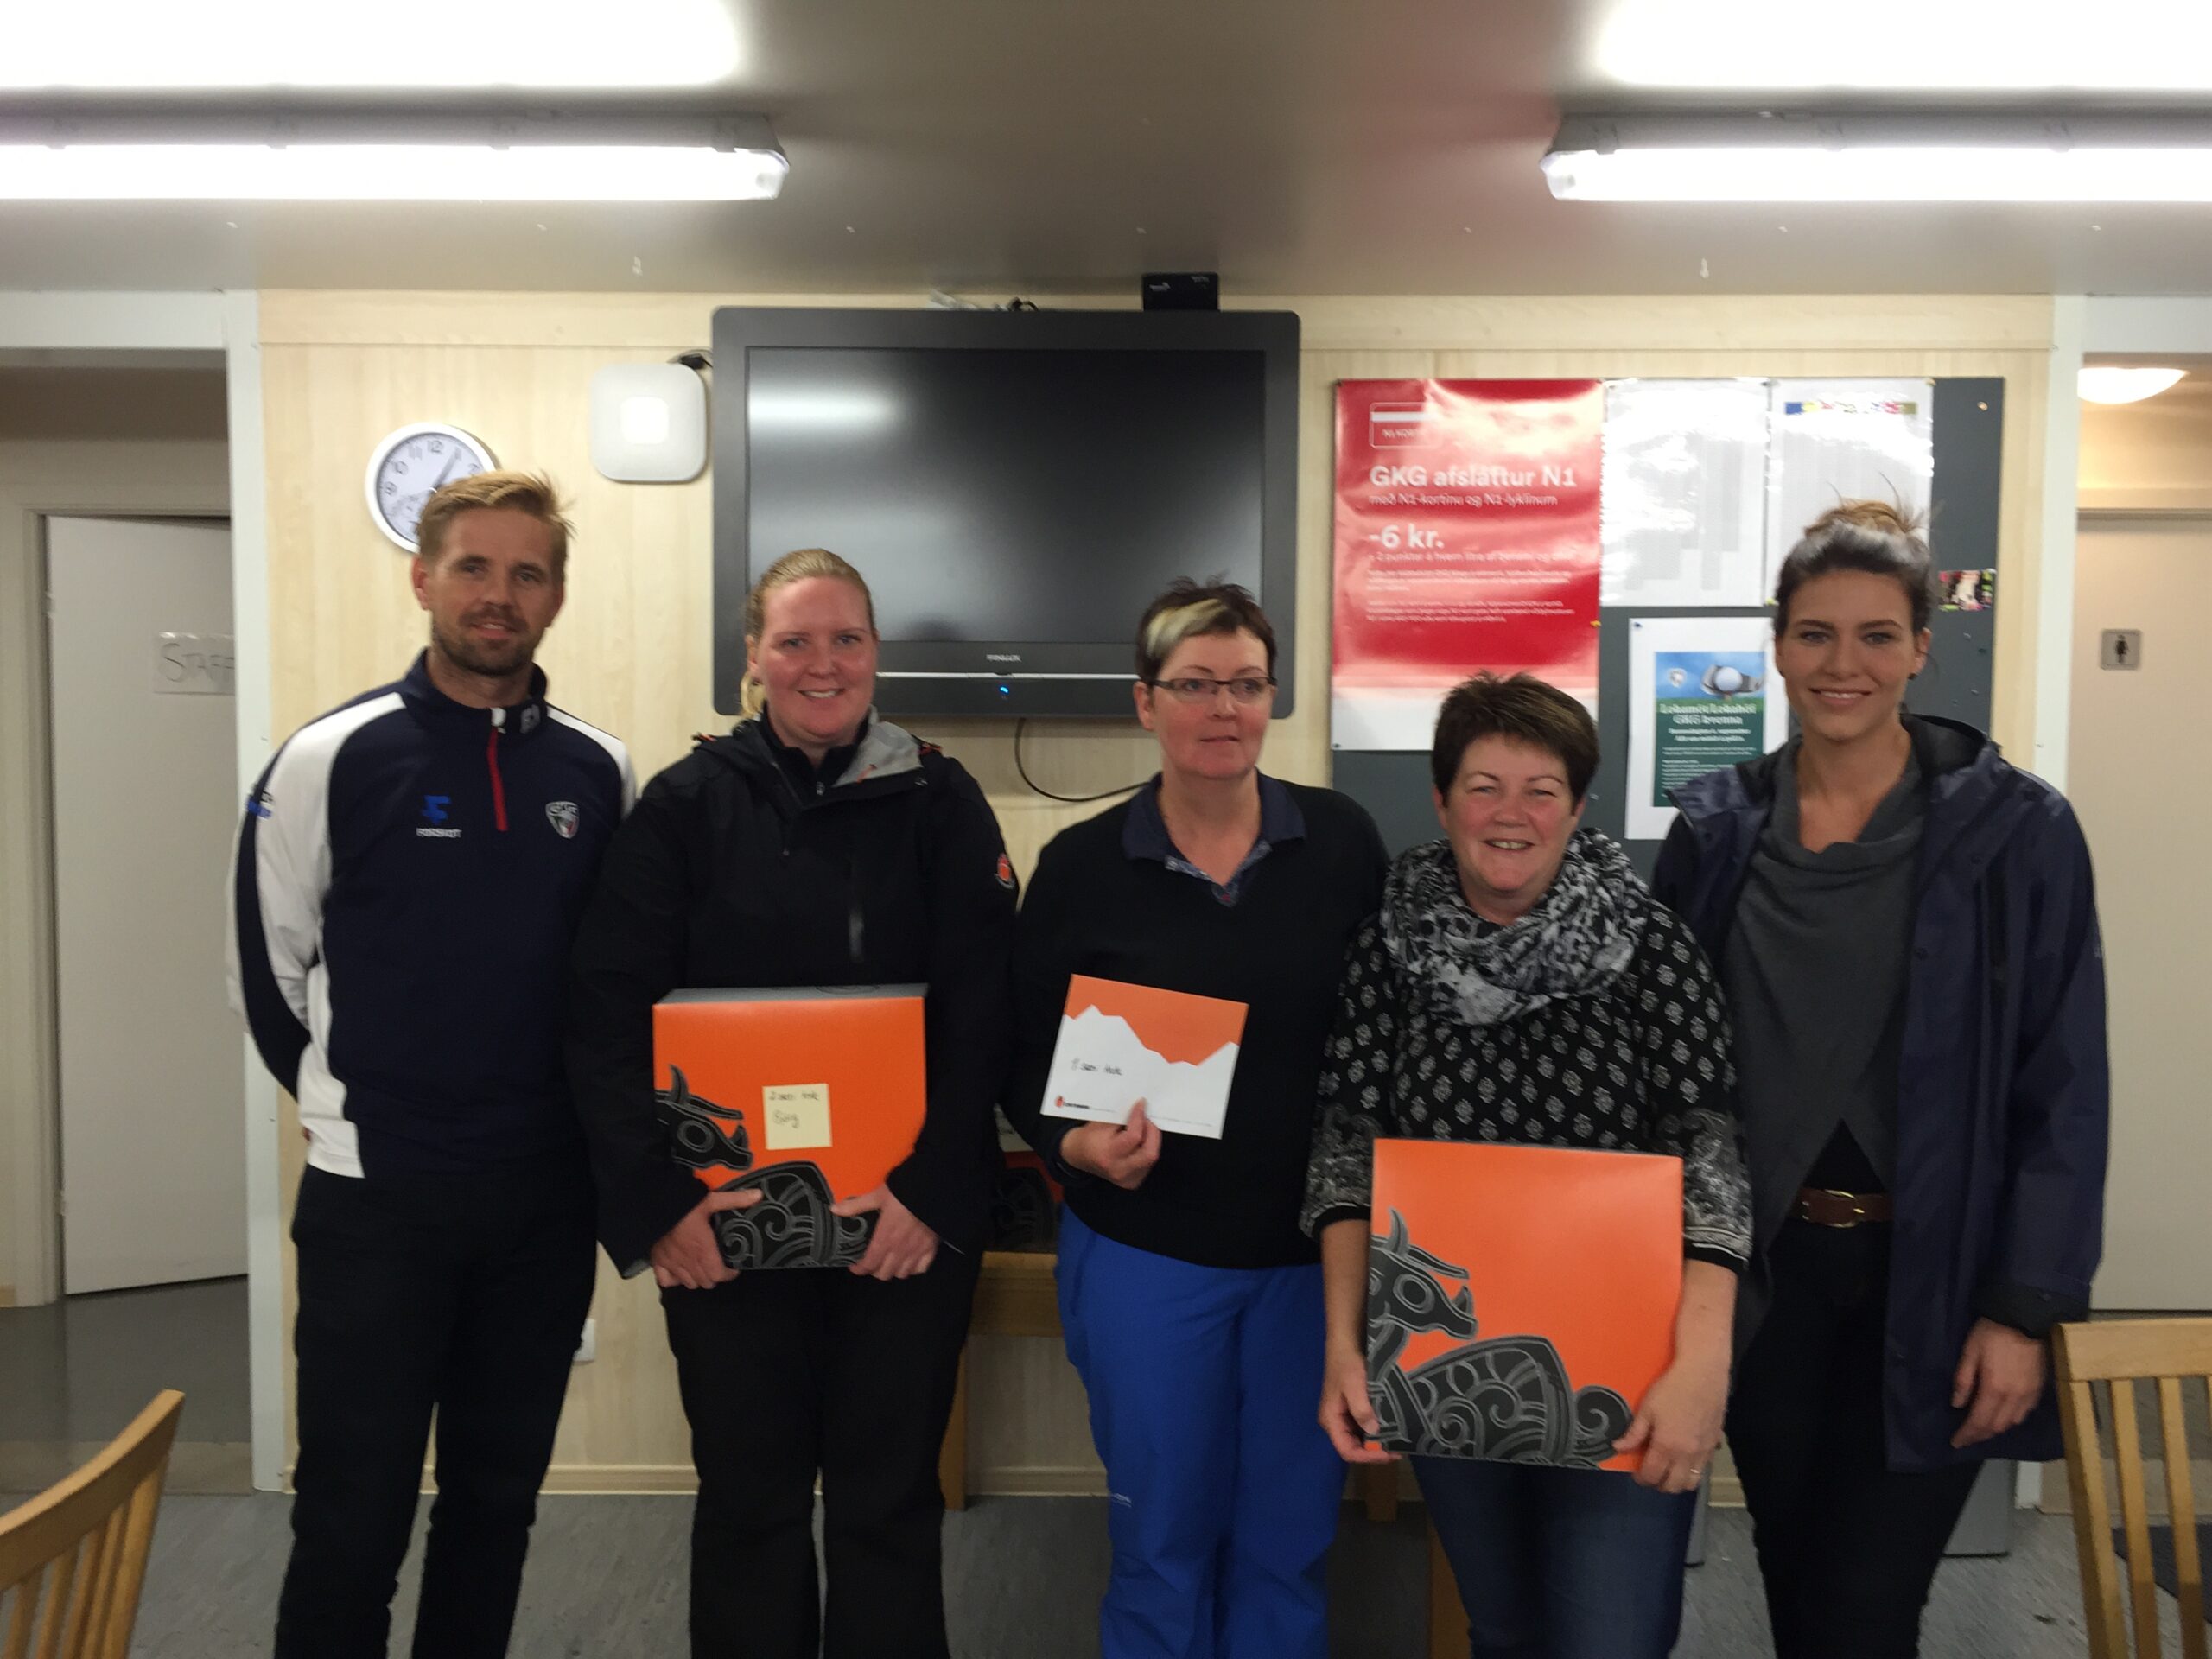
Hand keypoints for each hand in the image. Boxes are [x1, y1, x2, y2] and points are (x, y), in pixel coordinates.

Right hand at [651, 1188, 761, 1290]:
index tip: (734, 1266)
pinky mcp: (658, 1263)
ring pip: (690, 1284)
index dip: (730, 1274)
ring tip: (702, 1267)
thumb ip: (734, 1200)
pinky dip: (674, 1279)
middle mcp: (689, 1262)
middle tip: (719, 1264)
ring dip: (698, 1278)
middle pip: (706, 1282)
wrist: (653, 1207)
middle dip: (715, 1275)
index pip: (720, 1275)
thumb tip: (759, 1195)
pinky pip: (666, 1281)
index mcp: (704, 1251)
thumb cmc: (684, 1206)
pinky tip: (679, 1270)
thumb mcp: (710, 1200)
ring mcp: (672, 1265)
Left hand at [832, 1184, 939, 1280]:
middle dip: (875, 1271)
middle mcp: (899, 1250)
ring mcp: (916, 1251)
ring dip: (894, 1271)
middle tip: (871, 1263)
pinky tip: (910, 1261)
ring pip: (902, 1273)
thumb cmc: (904, 1192)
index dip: (859, 1269)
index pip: (869, 1264)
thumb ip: (856, 1205)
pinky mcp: (931, 1248)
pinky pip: (921, 1268)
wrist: (933, 1189)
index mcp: (884, 1238)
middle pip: (884, 1273)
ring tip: (890, 1262)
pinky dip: (914, 1268)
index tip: (854, 1266)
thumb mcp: (878, 1196)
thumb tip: (834, 1209)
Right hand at [1061, 1100, 1162, 1189]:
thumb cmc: (1089, 1138)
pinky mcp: (1133, 1181)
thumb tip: (1141, 1110)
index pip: (1134, 1137)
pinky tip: (1140, 1142)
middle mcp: (1118, 1170)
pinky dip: (1147, 1149)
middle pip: (1150, 1153)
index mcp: (1107, 1155)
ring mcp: (1127, 1179)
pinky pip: (1148, 1163)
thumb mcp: (1102, 1123)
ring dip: (1151, 1140)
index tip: (1141, 1105)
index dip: (1140, 1118)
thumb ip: (1123, 1118)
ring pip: (1151, 1158)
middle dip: (1152, 1132)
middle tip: (1147, 1119)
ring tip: (1143, 1129)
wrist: (1079, 1156)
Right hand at [1319, 1343, 1397, 1463]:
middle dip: (1375, 1452)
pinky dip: (1378, 1431)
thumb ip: (1361, 1409)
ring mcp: (1344, 1416)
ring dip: (1378, 1443)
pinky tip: (1392, 1428)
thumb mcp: (1354, 1385)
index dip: (1367, 1457)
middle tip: (1398, 1450)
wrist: (1346, 1343)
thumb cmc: (1347, 1364)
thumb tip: (1373, 1432)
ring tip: (1398, 1441)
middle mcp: (1336, 1422)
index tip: (1388, 1454)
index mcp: (1331, 1420)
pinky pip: (1364, 1427)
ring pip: (1360, 1439)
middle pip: (1354, 1448)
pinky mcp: (1353, 1409)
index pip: (1347, 1451)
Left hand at [1616, 1350, 1727, 1493]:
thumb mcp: (1647, 1408)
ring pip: (1692, 1482)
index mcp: (1667, 1447)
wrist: (1704, 1374)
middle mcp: (1687, 1455)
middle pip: (1673, 1486)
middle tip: (1651, 1473)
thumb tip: (1618, 1447)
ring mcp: (1704, 1451)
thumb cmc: (1672, 1388)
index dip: (1641, 1479)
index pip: (1652, 1476)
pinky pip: (1704, 1468)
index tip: (1636, 1474)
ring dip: (1679, 1482)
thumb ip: (1634, 1433)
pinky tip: (1685, 1457)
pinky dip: (1693, 1470)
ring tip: (1669, 1469)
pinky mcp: (1715, 1443)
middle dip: (1659, 1484)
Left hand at [1951, 1318, 2045, 1446]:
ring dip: (1996, 1430)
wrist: (2025, 1319)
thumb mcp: (1969, 1352)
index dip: (1967, 1435)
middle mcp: (2014, 1398)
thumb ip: (1963, 1381)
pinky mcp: (2039, 1390)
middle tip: (1967, 1438)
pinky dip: (2011, 1420)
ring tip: (1982, 1430)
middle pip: (1997, 1427)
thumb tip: (1957, 1405)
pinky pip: (2024, 1414)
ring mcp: (2029, 1395)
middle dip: (1980, 1435)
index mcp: (1994, 1389)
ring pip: (2012, 1423)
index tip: (1956, 1443)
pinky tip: (2003, 1417)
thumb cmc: (1991, 1333)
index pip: (1979, 1421)